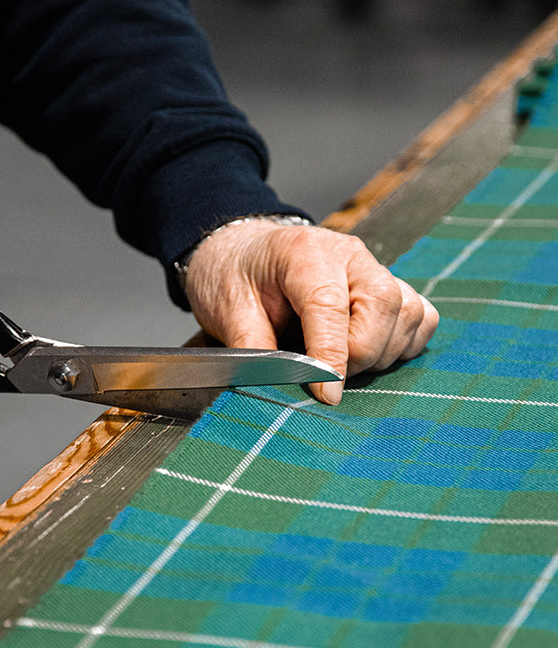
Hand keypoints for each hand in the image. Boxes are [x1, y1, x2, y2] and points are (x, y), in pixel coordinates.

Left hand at [183, 218, 438, 404]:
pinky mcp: (389, 285)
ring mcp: (373, 268)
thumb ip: (252, 347)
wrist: (243, 253)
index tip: (326, 395)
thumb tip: (277, 385)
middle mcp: (348, 254)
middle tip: (325, 378)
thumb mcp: (227, 310)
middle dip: (360, 354)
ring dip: (382, 353)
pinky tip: (369, 354)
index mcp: (303, 252)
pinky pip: (420, 316)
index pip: (329, 305)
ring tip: (341, 365)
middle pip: (383, 304)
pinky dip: (403, 343)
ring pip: (408, 312)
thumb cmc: (235, 277)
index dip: (330, 356)